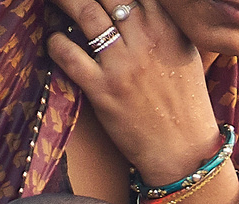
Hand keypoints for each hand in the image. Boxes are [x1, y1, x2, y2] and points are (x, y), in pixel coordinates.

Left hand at [45, 0, 227, 185]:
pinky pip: (67, 53)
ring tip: (52, 0)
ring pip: (83, 12)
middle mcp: (147, 39)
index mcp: (169, 28)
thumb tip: (137, 6)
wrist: (186, 154)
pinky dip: (54, 41)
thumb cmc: (185, 104)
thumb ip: (163, 25)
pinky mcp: (103, 89)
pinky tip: (55, 42)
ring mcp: (124, 64)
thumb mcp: (185, 55)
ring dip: (62, 0)